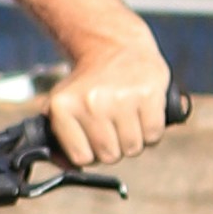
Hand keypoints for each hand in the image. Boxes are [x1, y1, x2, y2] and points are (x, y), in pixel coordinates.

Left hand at [41, 39, 169, 174]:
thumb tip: (69, 167)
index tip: (92, 138)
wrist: (116, 46)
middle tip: (112, 126)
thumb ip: (59, 138)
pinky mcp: (149, 94)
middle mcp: (91, 102)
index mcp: (63, 106)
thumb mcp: (62, 105)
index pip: (82, 158)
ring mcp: (121, 98)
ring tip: (127, 118)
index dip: (91, 152)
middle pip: (110, 156)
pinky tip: (142, 113)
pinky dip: (151, 130)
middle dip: (114, 147)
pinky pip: (154, 135)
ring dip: (134, 140)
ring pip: (133, 148)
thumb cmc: (88, 84)